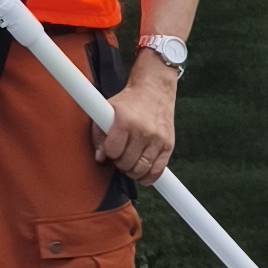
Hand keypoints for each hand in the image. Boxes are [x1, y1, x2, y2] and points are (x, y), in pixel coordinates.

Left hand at [101, 51, 178, 185]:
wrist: (154, 90)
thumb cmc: (128, 102)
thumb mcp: (107, 111)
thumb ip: (99, 135)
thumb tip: (100, 158)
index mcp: (125, 121)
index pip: (112, 151)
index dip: (109, 153)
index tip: (111, 149)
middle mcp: (143, 131)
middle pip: (126, 163)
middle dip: (120, 163)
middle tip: (120, 155)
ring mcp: (157, 139)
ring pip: (141, 169)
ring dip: (132, 171)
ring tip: (130, 162)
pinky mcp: (168, 144)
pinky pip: (158, 170)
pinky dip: (148, 177)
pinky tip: (142, 173)